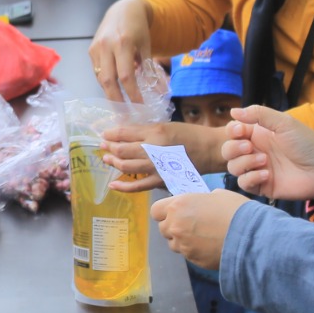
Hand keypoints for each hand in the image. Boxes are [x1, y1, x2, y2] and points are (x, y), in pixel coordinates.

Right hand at [88, 0, 152, 100]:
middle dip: (116, 100)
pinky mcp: (91, 50)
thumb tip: (159, 92)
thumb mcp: (146, 46)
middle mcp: (106, 46)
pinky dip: (106, 82)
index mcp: (123, 43)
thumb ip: (150, 69)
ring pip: (101, 78)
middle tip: (125, 114)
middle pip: (108, 81)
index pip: (126, 76)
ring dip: (110, 93)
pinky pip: (97, 71)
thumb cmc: (138, 28)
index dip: (132, 94)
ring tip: (120, 105)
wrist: (122, 10)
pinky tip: (114, 90)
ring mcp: (96, 48)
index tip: (140, 106)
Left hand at [100, 121, 224, 191]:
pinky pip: (138, 186)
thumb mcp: (166, 126)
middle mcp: (153, 150)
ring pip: (126, 166)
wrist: (210, 150)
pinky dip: (123, 186)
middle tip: (103, 146)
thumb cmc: (189, 135)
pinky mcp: (161, 180)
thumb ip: (145, 130)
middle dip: (109, 147)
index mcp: (155, 133)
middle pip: (122, 150)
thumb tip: (123, 133)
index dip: (110, 134)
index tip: (104, 134)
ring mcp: (156, 167)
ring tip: (107, 159)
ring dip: (113, 162)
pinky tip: (112, 184)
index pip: (124, 133)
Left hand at [151, 190, 249, 269]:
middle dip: (174, 226)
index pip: (156, 211)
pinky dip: (195, 250)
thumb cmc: (235, 210)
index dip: (164, 211)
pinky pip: (188, 254)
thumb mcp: (217, 195)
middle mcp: (175, 226)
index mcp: (178, 206)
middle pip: (163, 228)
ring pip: (174, 243)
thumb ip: (199, 200)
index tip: (175, 211)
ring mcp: (183, 246)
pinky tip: (210, 245)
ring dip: (182, 240)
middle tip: (192, 224)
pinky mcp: (193, 260)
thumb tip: (199, 205)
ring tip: (202, 236)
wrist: (250, 236)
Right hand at [222, 104, 313, 205]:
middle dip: (233, 148)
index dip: (232, 131)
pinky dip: (250, 178)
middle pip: (227, 150)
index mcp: (259, 134)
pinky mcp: (262, 186)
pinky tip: (267, 175)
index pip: (233, 131)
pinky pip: (243, 183)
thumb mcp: (284, 122)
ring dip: (244, 163)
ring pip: (232, 167)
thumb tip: (233, 111)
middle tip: (250, 147)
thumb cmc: (307, 143)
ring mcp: (257, 169)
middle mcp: (255, 151)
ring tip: (264, 161)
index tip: (241, 131)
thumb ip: (258, 114)